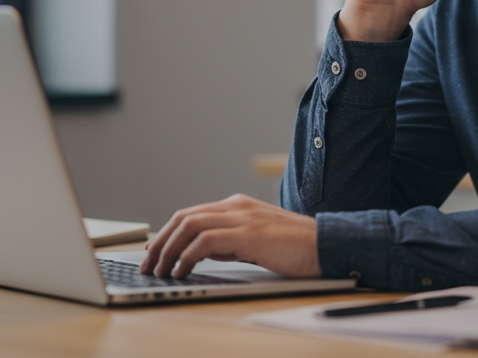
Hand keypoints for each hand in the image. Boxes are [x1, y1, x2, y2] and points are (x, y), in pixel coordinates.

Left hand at [138, 194, 320, 278]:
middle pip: (184, 217)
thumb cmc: (298, 247)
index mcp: (239, 206)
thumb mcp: (258, 241)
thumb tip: (204, 253)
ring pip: (189, 226)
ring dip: (168, 250)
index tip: (155, 251)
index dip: (168, 232)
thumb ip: (233, 241)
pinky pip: (205, 242)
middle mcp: (237, 207)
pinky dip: (187, 256)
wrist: (328, 244)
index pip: (192, 214)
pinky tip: (181, 271)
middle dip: (160, 241)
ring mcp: (242, 218)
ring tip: (160, 270)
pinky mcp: (248, 234)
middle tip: (148, 263)